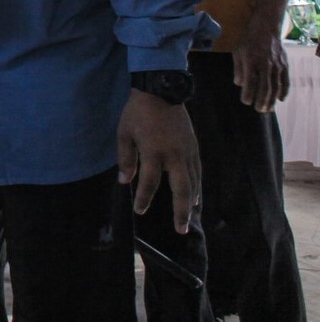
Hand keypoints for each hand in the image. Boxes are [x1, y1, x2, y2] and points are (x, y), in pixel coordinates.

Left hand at [118, 90, 200, 232]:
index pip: (149, 182)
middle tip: (180, 230)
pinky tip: (195, 197)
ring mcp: (188, 152)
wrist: (161, 91)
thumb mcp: (124, 133)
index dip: (144, 198)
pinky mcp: (195, 148)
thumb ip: (126, 159)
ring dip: (190, 202)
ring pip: (193, 183)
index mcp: (154, 151)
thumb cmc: (137, 113)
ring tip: (187, 218)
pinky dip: (197, 187)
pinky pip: (198, 173)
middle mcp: (174, 155)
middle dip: (180, 212)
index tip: (140, 210)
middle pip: (181, 190)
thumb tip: (124, 181)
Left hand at [233, 21, 289, 111]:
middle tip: (258, 110)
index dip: (248, 93)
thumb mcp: (238, 52)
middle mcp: (265, 64)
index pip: (250, 81)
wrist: (266, 28)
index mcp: (251, 61)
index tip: (245, 102)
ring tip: (268, 109)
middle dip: (261, 100)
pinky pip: (285, 80)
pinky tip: (281, 99)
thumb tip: (239, 84)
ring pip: (276, 86)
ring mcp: (276, 65)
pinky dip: (284, 91)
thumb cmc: (248, 41)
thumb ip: (238, 68)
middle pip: (265, 87)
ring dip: (272, 99)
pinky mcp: (284, 65)